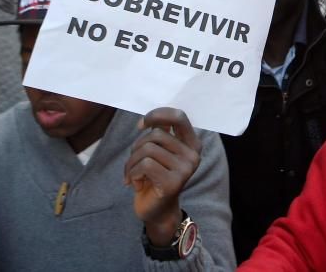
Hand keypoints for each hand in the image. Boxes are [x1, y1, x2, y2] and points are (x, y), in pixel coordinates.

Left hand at [124, 108, 201, 244]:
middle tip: (133, 161)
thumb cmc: (156, 177)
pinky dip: (133, 172)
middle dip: (137, 146)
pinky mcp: (173, 183)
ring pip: (148, 149)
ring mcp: (185, 170)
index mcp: (193, 144)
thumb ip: (161, 133)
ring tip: (133, 173)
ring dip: (131, 162)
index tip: (141, 125)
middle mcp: (193, 155)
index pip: (178, 117)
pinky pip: (145, 165)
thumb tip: (149, 118)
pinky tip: (135, 183)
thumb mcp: (161, 152)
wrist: (158, 211)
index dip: (157, 115)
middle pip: (156, 134)